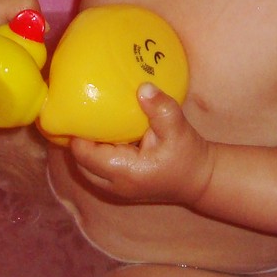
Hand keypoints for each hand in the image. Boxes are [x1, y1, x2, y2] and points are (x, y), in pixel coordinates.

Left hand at [69, 83, 213, 205]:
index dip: (76, 132)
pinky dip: (96, 152)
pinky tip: (103, 132)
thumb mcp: (177, 129)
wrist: (200, 179)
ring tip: (89, 119)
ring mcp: (116, 188)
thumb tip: (143, 87)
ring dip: (86, 146)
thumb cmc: (188, 156)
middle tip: (81, 111)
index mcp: (124, 171)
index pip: (84, 153)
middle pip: (80, 161)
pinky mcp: (120, 185)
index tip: (76, 107)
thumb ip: (160, 108)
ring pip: (86, 167)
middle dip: (78, 138)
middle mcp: (114, 184)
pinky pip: (97, 169)